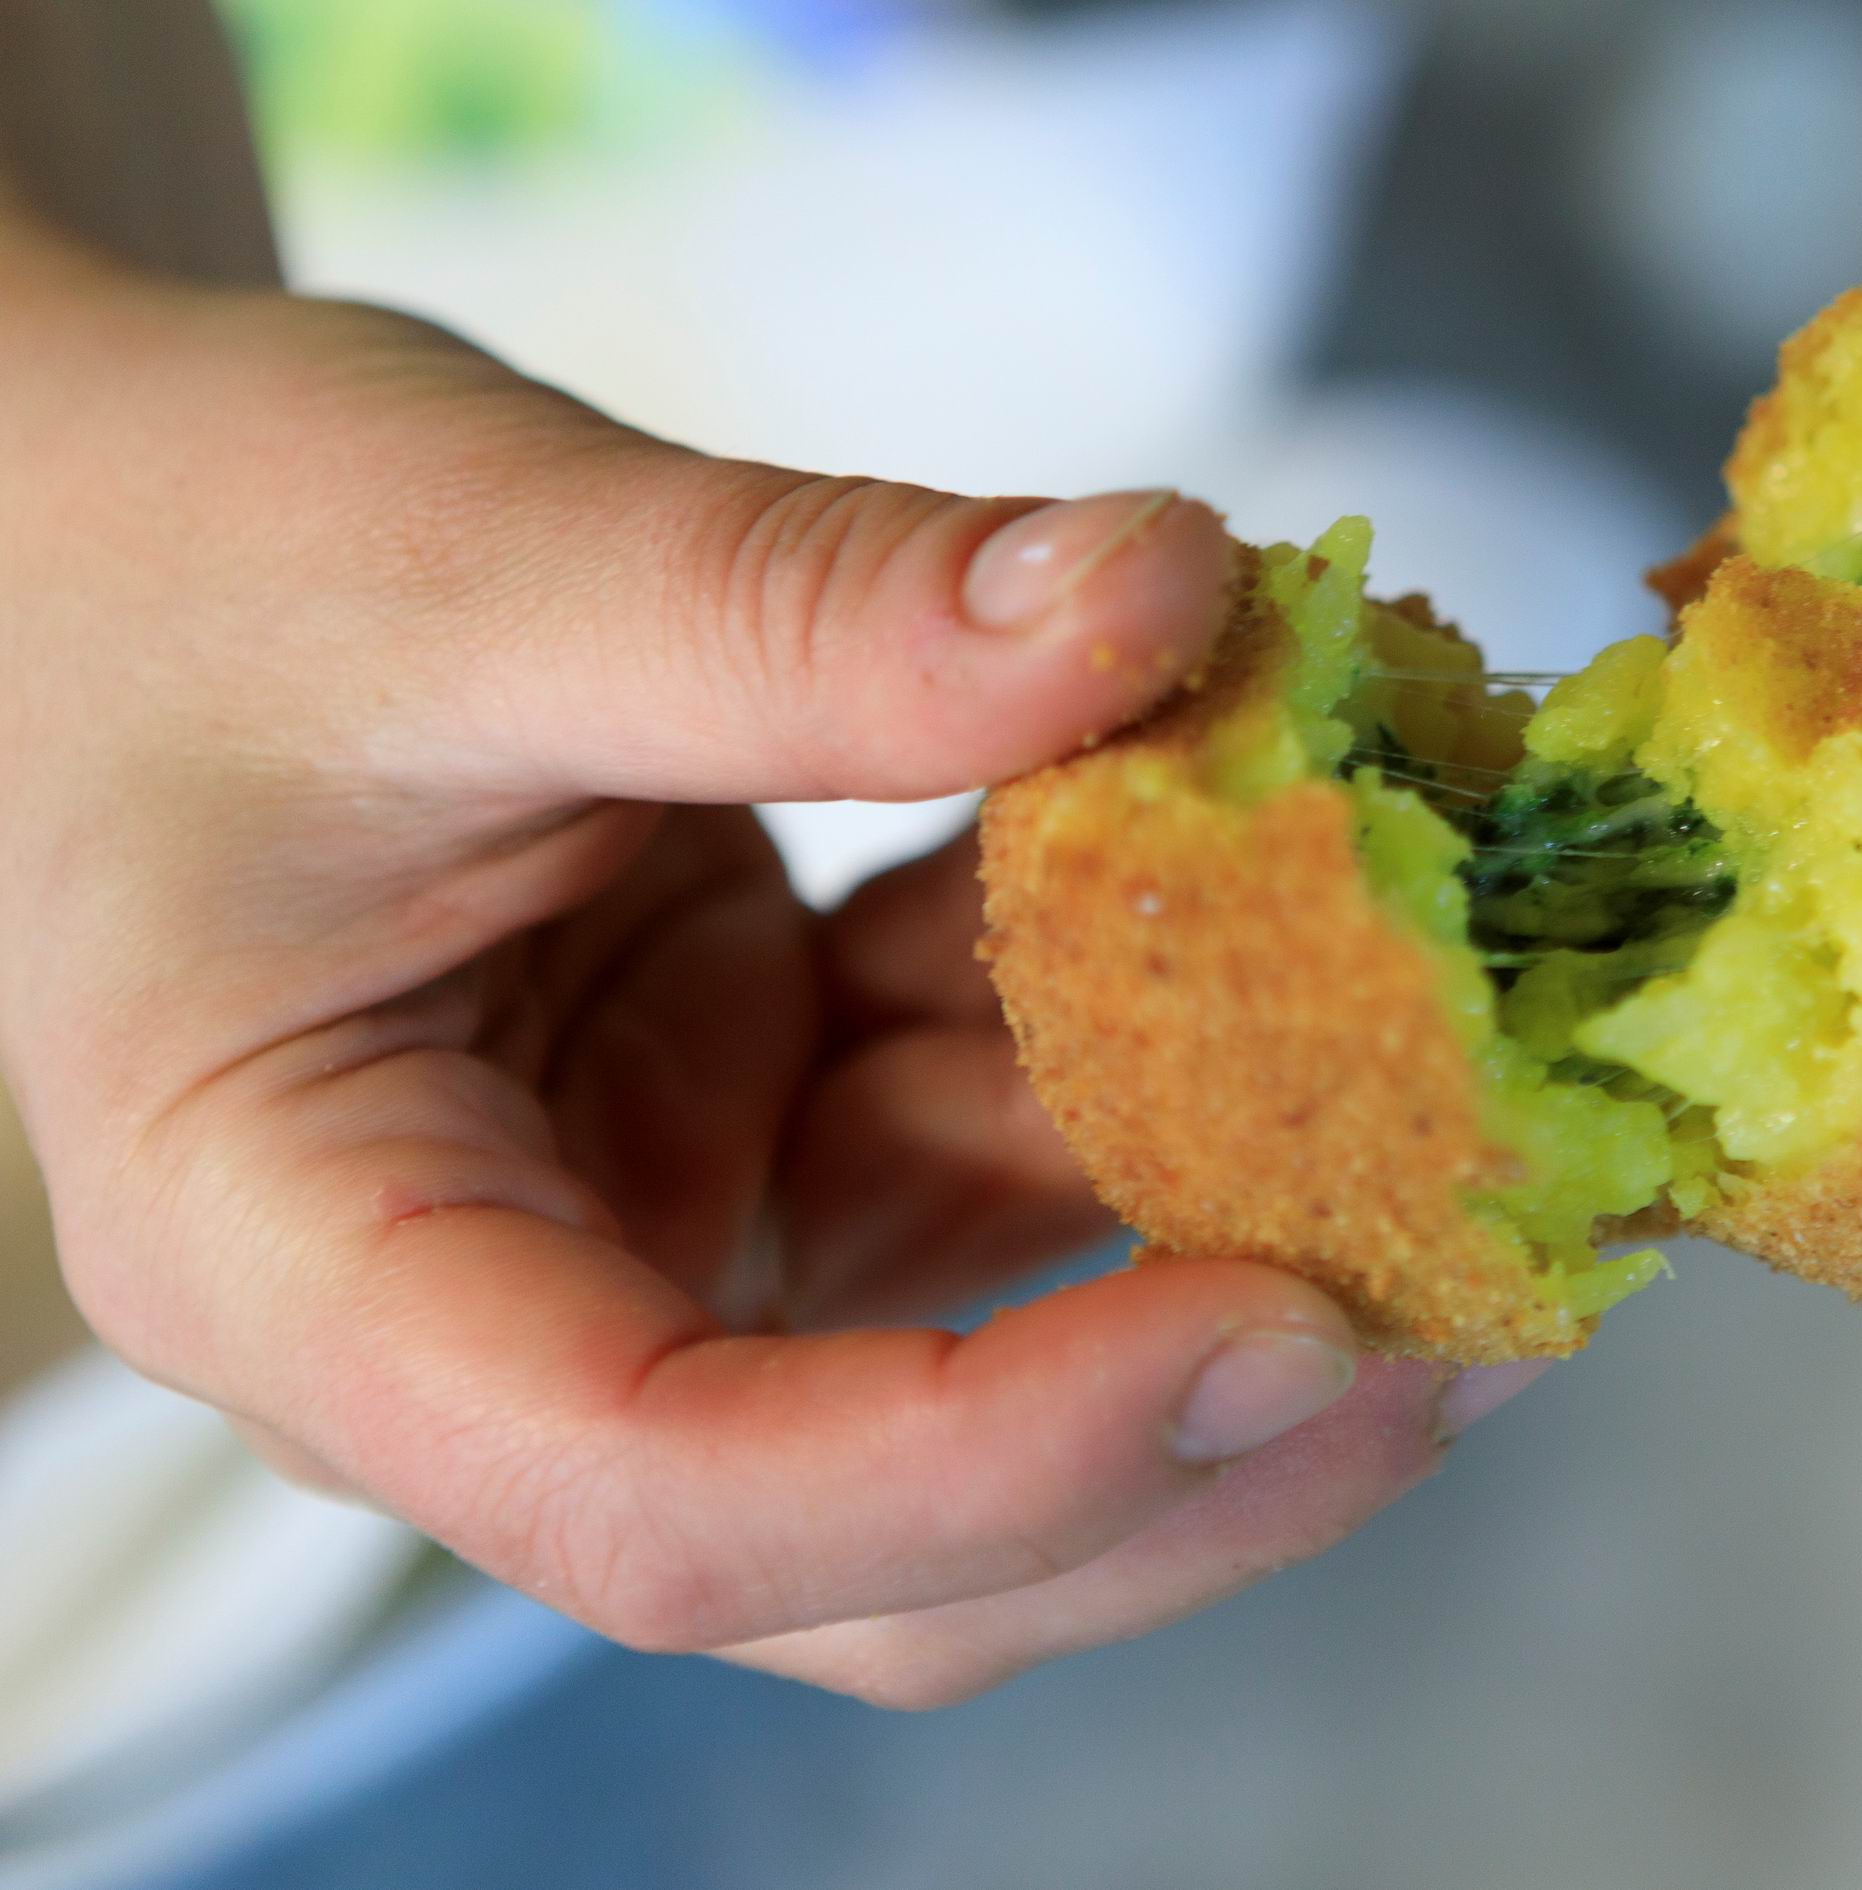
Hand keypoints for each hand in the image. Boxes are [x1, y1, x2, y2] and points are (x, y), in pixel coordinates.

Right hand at [0, 207, 1533, 1704]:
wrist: (115, 514)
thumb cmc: (179, 549)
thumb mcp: (451, 561)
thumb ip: (798, 606)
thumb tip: (1175, 597)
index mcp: (327, 1276)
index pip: (670, 1496)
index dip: (1000, 1458)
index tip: (1287, 1322)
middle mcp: (512, 1317)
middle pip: (892, 1542)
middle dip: (1204, 1452)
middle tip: (1495, 1310)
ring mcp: (664, 1224)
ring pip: (998, 1329)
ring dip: (1241, 1206)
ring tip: (1498, 1091)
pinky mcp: (771, 1113)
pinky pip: (1010, 1117)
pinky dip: (1166, 1024)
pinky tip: (1331, 908)